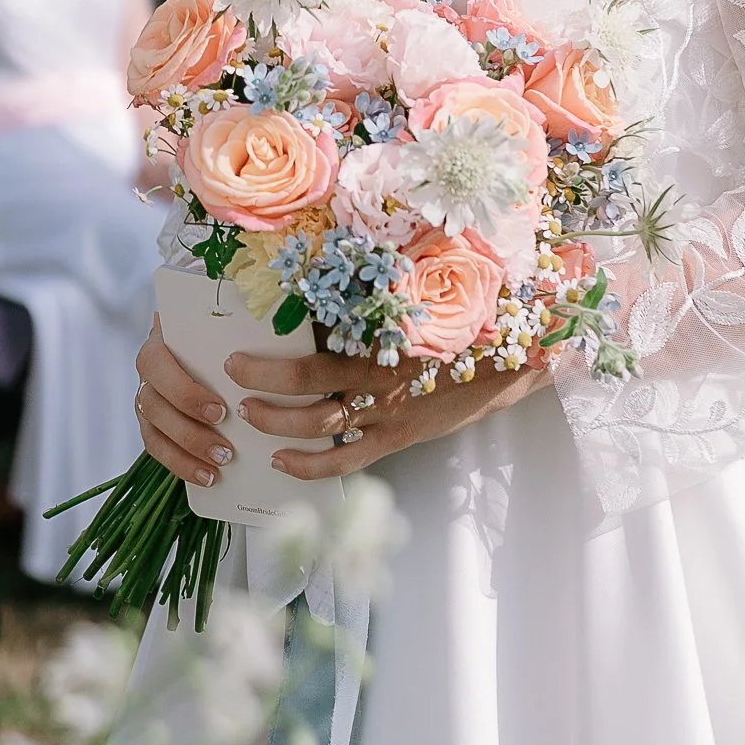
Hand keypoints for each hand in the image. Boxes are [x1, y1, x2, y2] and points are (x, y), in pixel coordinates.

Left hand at [133, 324, 547, 485]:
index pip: (316, 347)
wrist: (511, 358)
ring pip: (319, 427)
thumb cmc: (459, 320)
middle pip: (307, 386)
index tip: (237, 351)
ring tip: (247, 415)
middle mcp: (379, 378)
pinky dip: (310, 467)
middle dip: (262, 386)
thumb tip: (316, 276)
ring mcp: (387, 413)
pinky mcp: (397, 438)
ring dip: (277, 423)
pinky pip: (346, 461)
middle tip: (232, 379)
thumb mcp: (416, 298)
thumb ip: (369, 295)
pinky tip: (281, 464)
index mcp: (380, 337)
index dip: (273, 357)